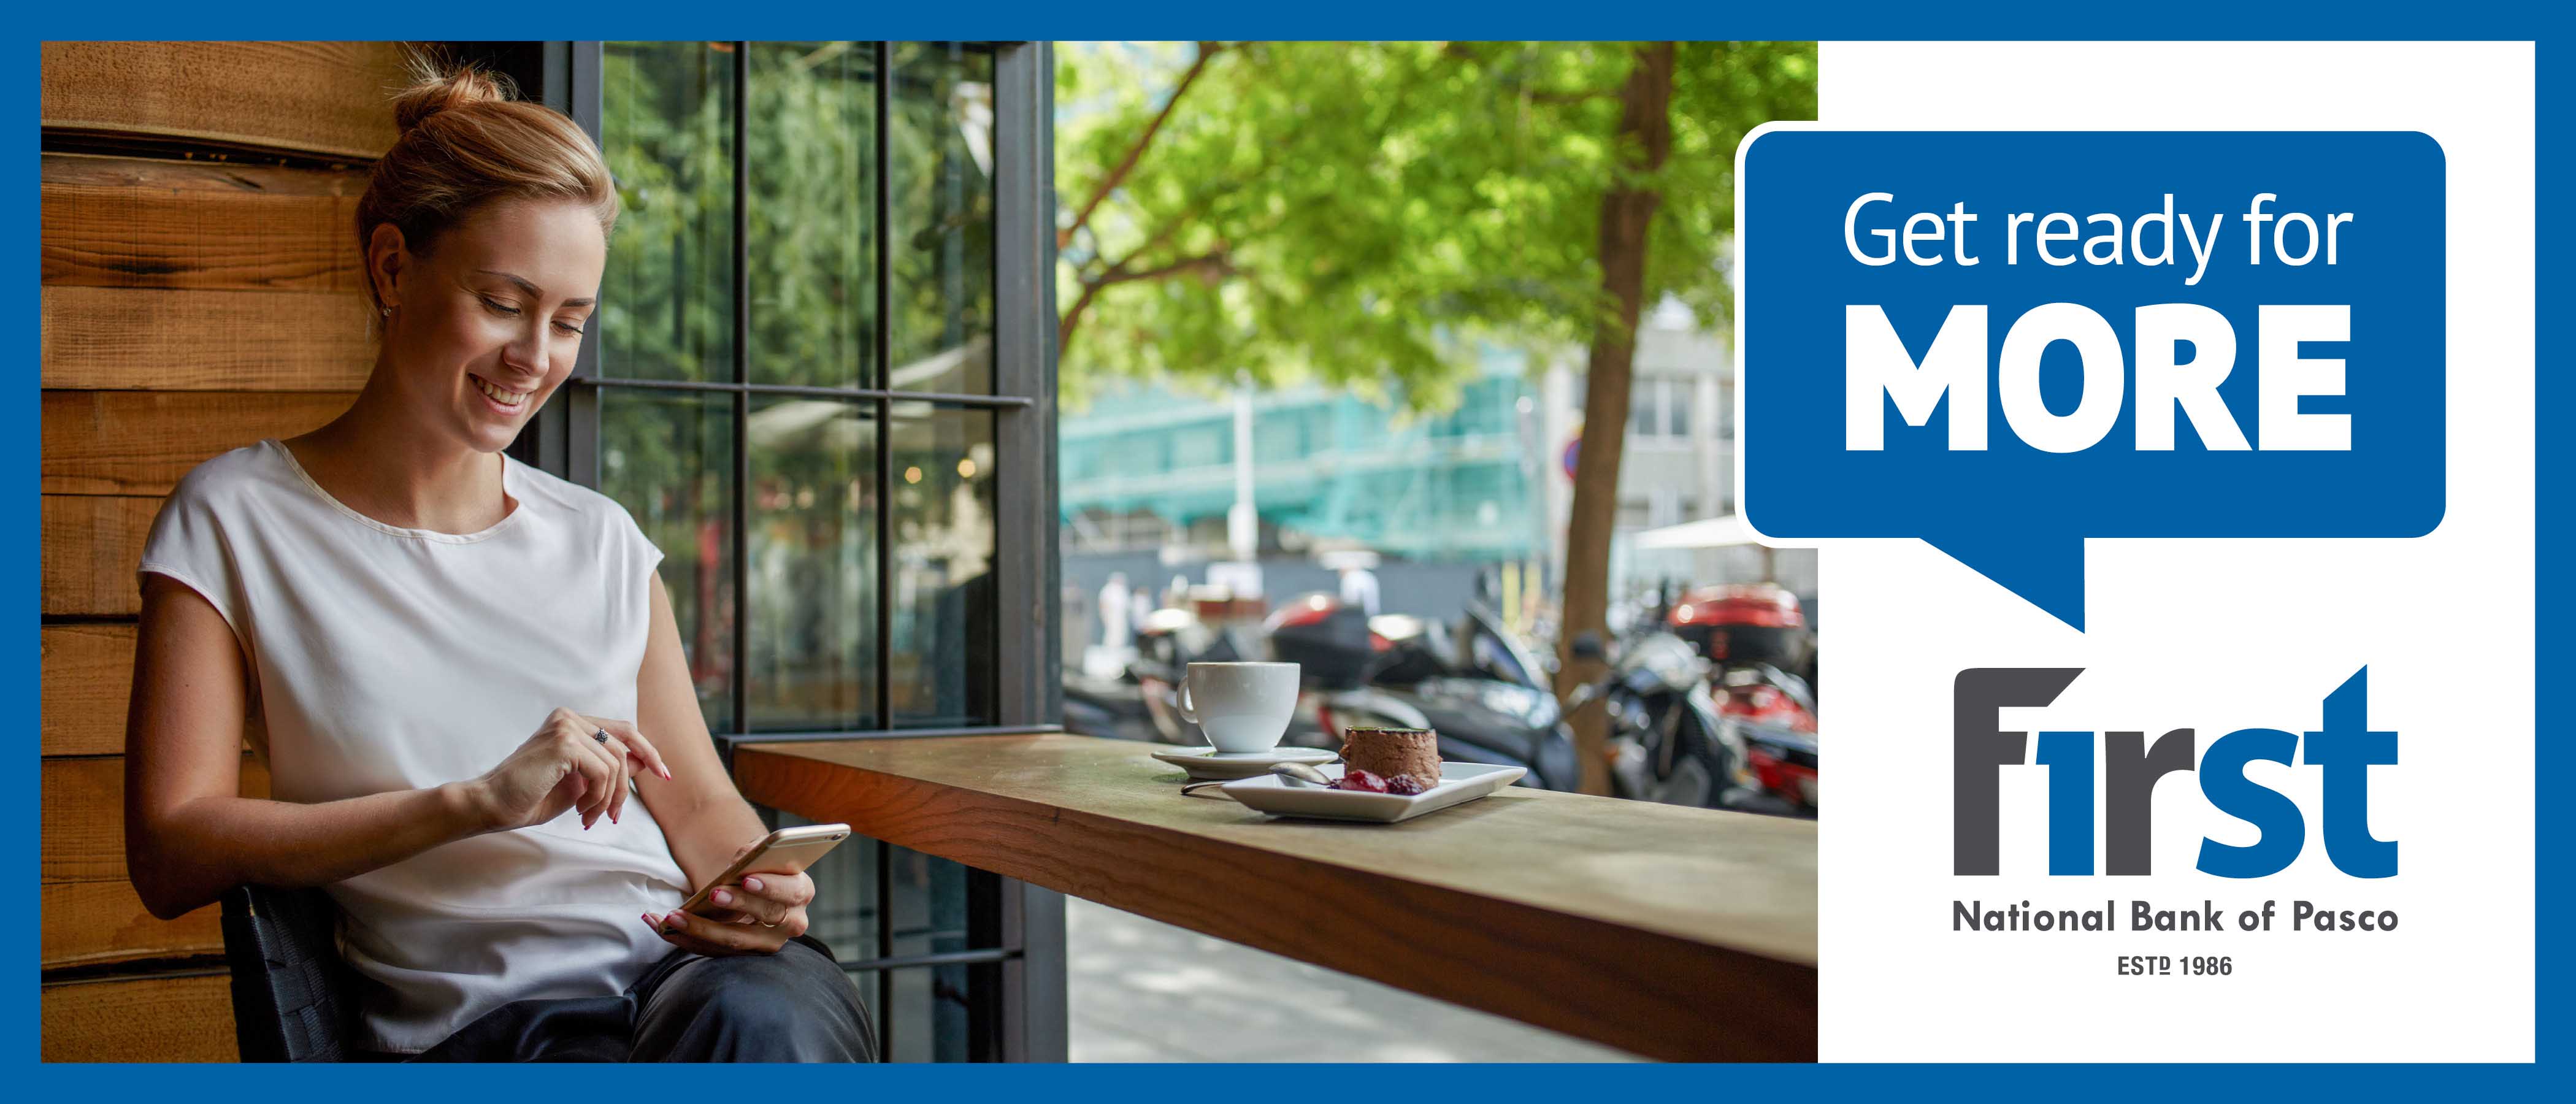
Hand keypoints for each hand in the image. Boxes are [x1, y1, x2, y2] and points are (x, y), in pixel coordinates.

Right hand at [467, 708, 672, 832]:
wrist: (490, 805)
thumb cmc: (528, 797)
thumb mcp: (578, 784)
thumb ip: (608, 769)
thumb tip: (644, 762)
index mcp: (570, 722)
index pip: (623, 731)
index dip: (647, 752)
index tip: (664, 774)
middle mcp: (569, 718)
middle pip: (625, 744)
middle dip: (629, 784)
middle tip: (616, 816)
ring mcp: (565, 727)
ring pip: (616, 763)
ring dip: (609, 798)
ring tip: (590, 817)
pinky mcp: (564, 743)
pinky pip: (602, 773)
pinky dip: (598, 798)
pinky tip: (581, 813)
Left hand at [642, 841, 814, 956]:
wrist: (756, 886)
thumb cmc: (760, 865)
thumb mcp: (762, 853)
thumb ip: (757, 852)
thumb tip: (741, 861)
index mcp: (801, 891)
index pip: (791, 891)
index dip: (770, 886)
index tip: (746, 878)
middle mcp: (791, 922)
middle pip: (765, 918)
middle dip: (737, 906)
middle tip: (711, 894)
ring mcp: (767, 942)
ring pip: (736, 942)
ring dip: (701, 930)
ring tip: (672, 916)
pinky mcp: (742, 955)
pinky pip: (713, 951)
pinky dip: (685, 939)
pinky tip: (659, 924)